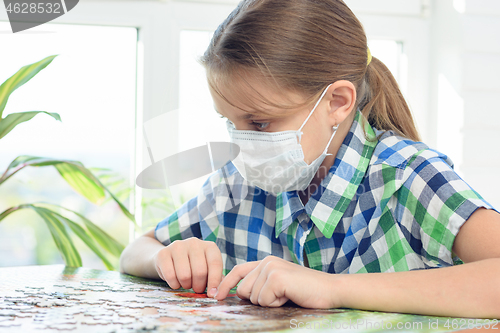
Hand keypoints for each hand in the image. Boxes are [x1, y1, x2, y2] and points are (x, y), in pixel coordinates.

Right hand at [153, 237, 222, 296]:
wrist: (170, 258)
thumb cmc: (194, 267)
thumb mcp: (208, 270)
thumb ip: (216, 279)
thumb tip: (219, 293)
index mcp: (209, 246)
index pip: (215, 264)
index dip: (214, 281)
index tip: (212, 295)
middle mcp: (194, 243)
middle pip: (200, 272)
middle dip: (199, 286)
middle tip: (197, 288)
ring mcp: (178, 246)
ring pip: (185, 275)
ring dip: (186, 285)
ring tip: (186, 283)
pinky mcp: (163, 253)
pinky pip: (170, 276)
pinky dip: (174, 284)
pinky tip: (176, 281)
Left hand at [214, 256, 340, 307]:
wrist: (330, 290)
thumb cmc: (306, 292)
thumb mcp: (279, 285)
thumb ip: (261, 284)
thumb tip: (238, 293)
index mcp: (266, 262)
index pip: (238, 271)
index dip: (225, 284)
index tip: (215, 296)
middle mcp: (266, 261)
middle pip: (243, 290)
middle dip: (258, 300)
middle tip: (280, 296)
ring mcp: (271, 268)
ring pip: (253, 297)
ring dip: (269, 303)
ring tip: (287, 295)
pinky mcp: (277, 278)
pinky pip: (264, 301)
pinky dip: (276, 304)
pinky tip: (290, 296)